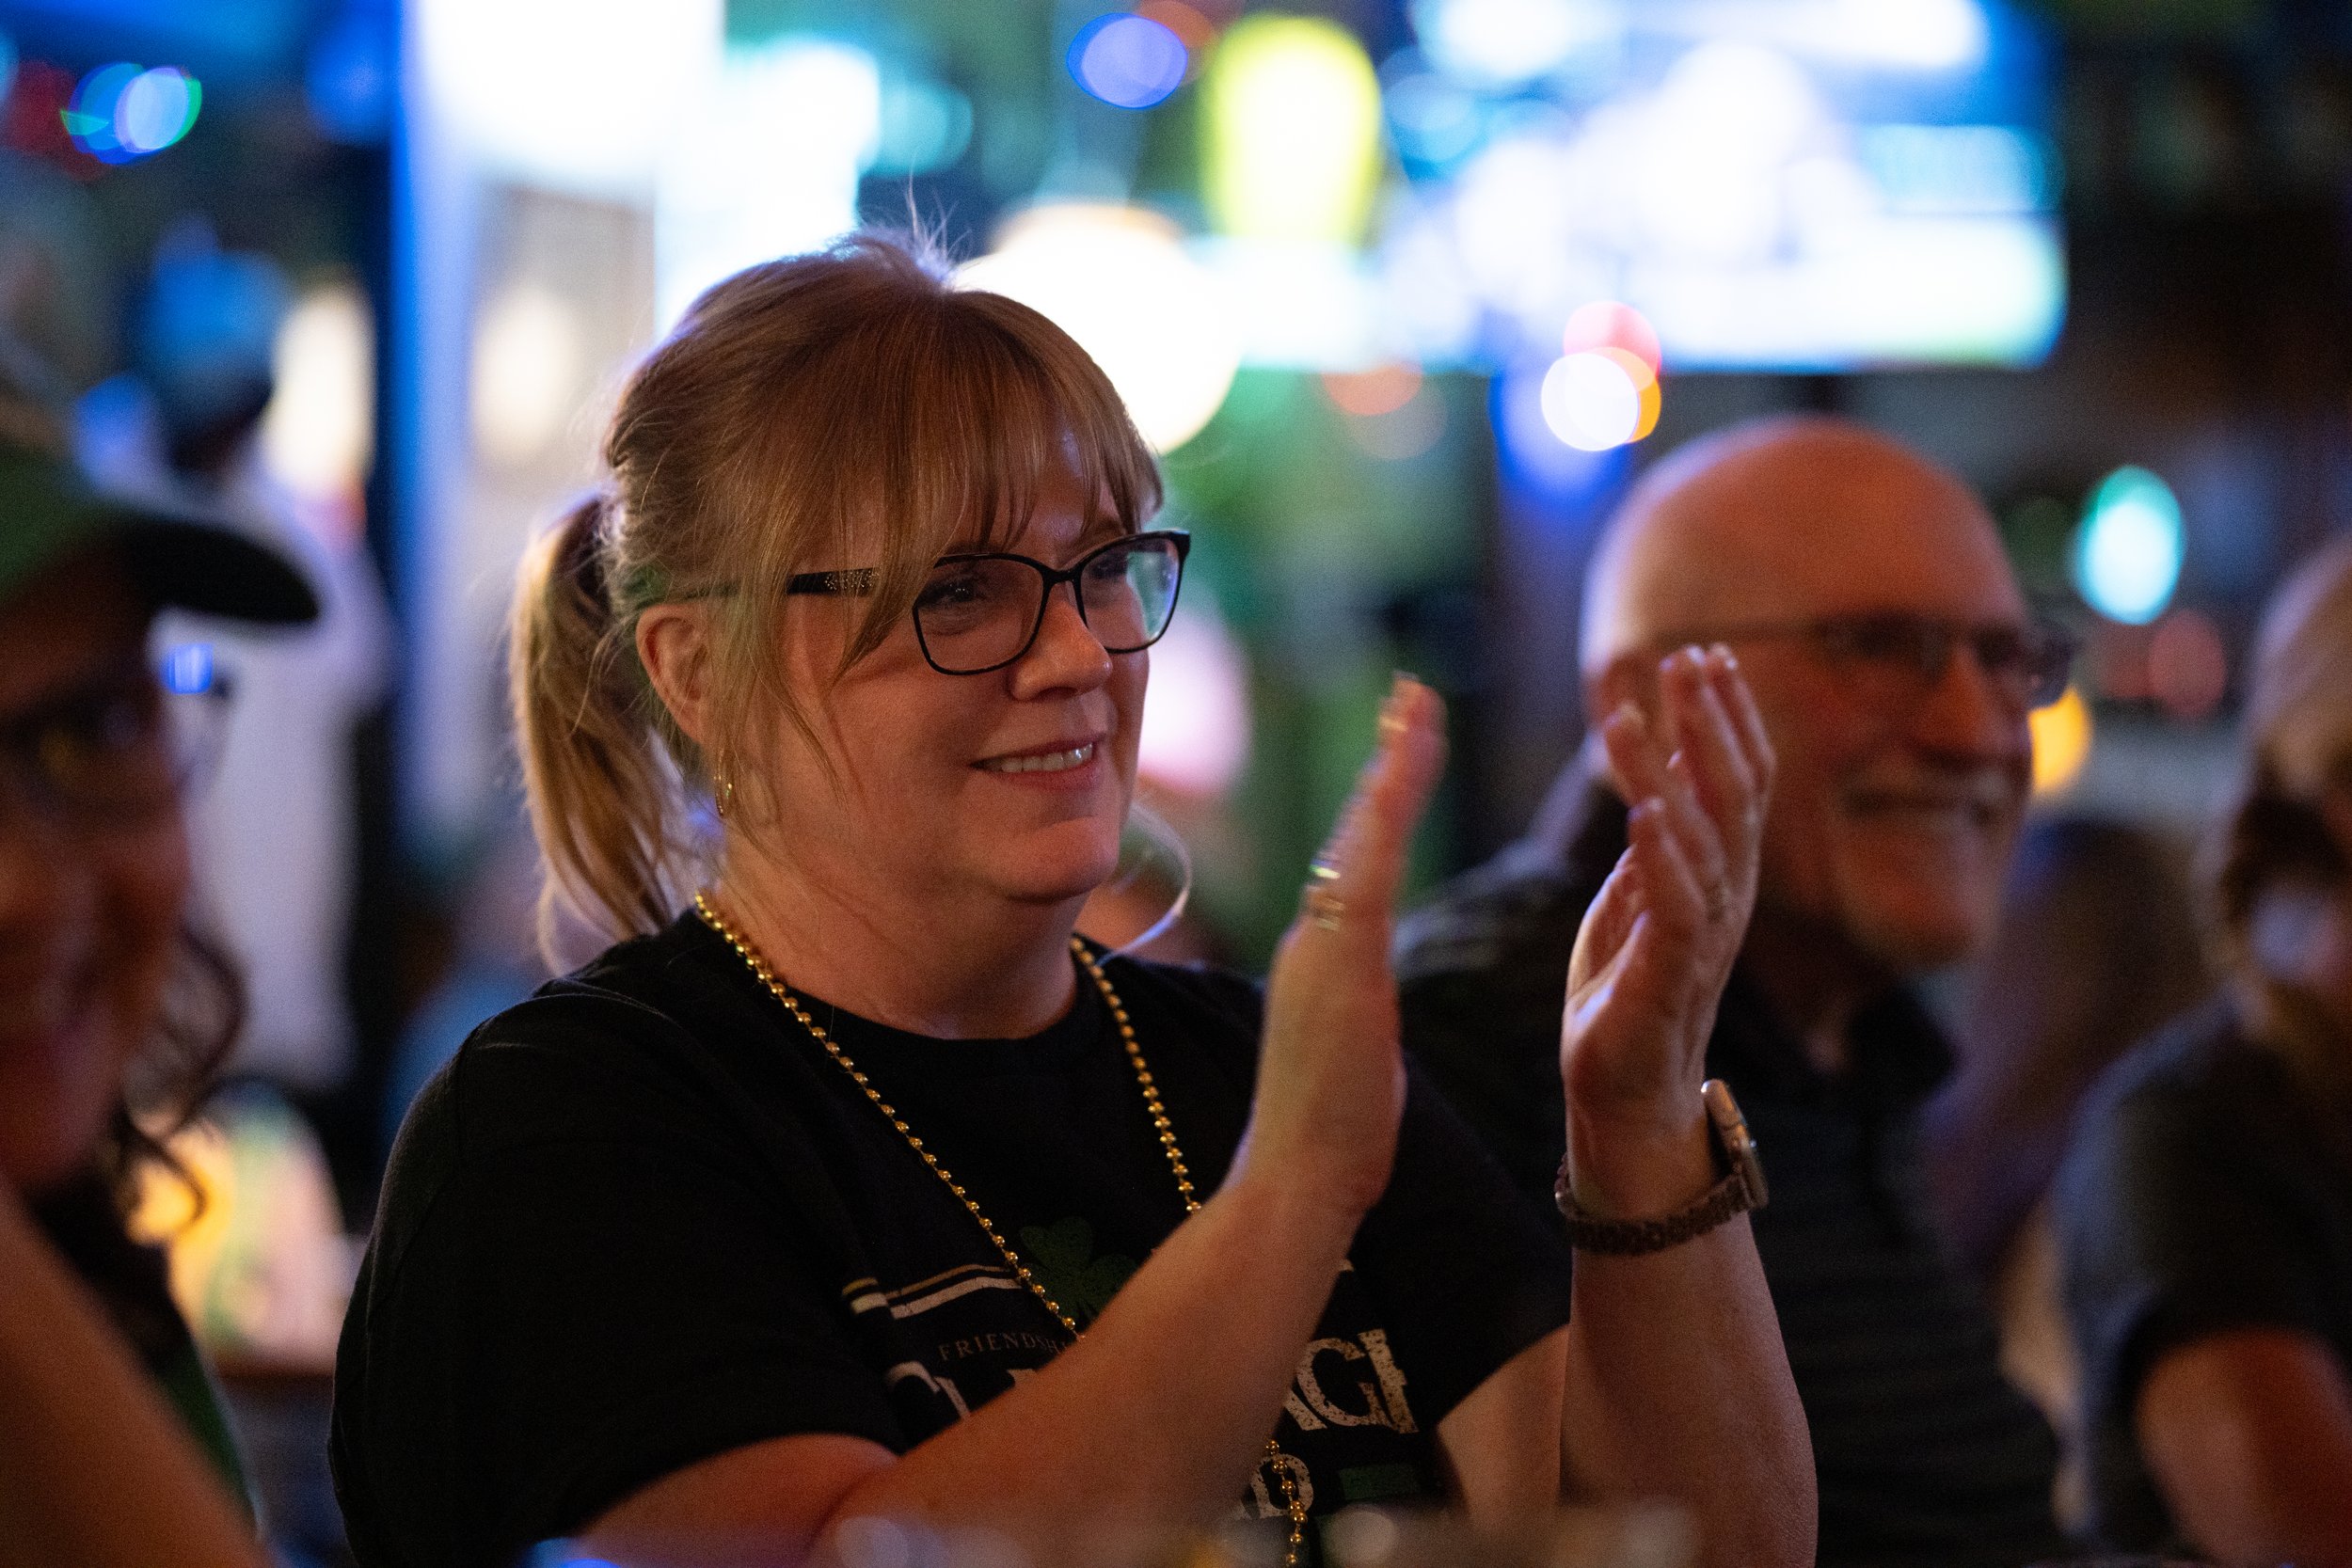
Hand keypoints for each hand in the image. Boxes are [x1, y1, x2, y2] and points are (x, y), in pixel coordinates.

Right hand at [1246, 675, 1447, 1218]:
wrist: (1294, 1184)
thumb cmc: (1329, 1134)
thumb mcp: (1351, 1048)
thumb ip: (1353, 1005)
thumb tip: (1360, 996)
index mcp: (1324, 958)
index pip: (1357, 860)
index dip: (1383, 798)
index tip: (1406, 740)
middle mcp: (1314, 941)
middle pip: (1354, 831)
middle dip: (1387, 759)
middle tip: (1414, 692)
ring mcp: (1319, 951)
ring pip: (1358, 841)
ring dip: (1390, 770)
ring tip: (1418, 708)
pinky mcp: (1336, 969)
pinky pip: (1365, 876)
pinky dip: (1383, 820)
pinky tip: (1404, 774)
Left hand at [1561, 647, 1772, 1212]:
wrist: (1624, 1096)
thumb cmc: (1628, 997)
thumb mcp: (1634, 906)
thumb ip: (1651, 854)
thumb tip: (1654, 797)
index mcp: (1717, 876)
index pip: (1736, 782)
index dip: (1727, 718)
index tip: (1708, 655)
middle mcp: (1725, 898)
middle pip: (1732, 793)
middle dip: (1710, 721)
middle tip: (1690, 656)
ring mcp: (1702, 937)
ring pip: (1701, 838)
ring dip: (1668, 771)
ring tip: (1632, 716)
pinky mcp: (1668, 975)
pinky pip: (1675, 905)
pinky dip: (1661, 855)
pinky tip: (1644, 810)